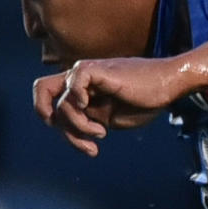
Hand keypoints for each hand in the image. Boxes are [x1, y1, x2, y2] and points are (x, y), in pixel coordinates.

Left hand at [33, 56, 191, 155]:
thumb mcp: (106, 120)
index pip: (49, 97)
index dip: (52, 119)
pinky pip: (72, 86)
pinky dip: (78, 104)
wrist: (167, 88)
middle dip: (52, 119)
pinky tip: (92, 110)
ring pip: (62, 103)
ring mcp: (87, 72)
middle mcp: (79, 77)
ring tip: (100, 132)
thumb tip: (66, 128)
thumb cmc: (143, 102)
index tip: (78, 139)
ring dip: (78, 126)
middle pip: (40, 90)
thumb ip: (84, 121)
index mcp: (81, 88)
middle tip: (76, 135)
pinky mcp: (97, 69)